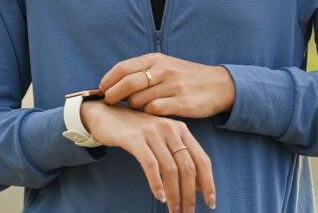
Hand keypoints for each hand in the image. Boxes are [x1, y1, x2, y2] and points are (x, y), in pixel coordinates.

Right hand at [81, 100, 214, 211]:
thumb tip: (199, 186)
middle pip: (188, 167)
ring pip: (170, 169)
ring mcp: (153, 132)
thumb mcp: (162, 141)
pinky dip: (156, 183)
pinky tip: (159, 197)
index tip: (211, 203)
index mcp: (181, 130)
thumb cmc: (137, 132)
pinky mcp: (134, 138)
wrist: (106, 114)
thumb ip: (179, 158)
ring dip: (174, 194)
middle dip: (190, 194)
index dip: (208, 183)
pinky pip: (150, 164)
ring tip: (174, 211)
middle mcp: (170, 129)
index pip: (202, 159)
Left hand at [99, 52, 235, 117]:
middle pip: (127, 83)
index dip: (107, 80)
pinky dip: (148, 114)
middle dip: (112, 95)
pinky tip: (150, 115)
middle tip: (108, 102)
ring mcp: (174, 86)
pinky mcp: (182, 103)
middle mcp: (164, 69)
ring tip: (134, 109)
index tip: (101, 90)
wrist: (218, 85)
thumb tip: (113, 82)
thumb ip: (142, 71)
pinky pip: (154, 111)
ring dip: (132, 107)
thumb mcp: (165, 65)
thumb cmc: (186, 76)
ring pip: (138, 100)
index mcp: (157, 58)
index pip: (123, 68)